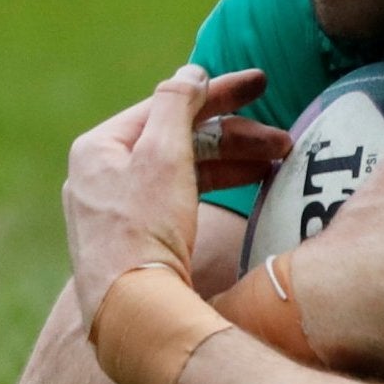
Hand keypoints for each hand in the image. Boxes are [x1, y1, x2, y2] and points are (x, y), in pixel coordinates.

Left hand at [64, 66, 291, 324]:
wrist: (131, 311)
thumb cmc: (143, 228)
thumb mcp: (163, 154)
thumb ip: (177, 104)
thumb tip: (190, 72)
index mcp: (99, 148)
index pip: (167, 105)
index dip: (219, 93)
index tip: (261, 84)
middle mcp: (100, 176)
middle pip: (178, 139)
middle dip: (235, 137)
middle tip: (284, 141)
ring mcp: (115, 210)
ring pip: (183, 171)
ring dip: (232, 163)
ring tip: (277, 165)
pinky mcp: (133, 241)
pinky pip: (179, 198)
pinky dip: (214, 189)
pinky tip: (246, 190)